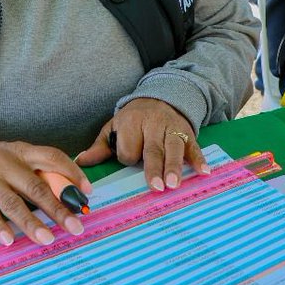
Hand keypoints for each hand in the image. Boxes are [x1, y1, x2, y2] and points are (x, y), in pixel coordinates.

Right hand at [0, 137, 91, 246]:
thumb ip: (35, 171)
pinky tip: (8, 239)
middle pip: (36, 185)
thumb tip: (67, 194)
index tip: (87, 193)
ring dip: (31, 222)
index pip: (52, 157)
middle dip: (58, 208)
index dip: (71, 174)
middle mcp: (6, 164)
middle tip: (75, 226)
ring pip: (13, 202)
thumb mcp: (12, 156)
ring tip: (47, 239)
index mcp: (21, 151)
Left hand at [75, 99, 207, 192]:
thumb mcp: (114, 128)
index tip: (130, 159)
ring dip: (175, 166)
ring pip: (173, 148)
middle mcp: (152, 123)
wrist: (161, 97)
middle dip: (154, 168)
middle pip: (152, 149)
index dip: (129, 156)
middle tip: (157, 187)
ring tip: (174, 183)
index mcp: (131, 121)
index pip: (129, 147)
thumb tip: (80, 162)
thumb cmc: (134, 119)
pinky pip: (193, 146)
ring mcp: (172, 127)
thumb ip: (100, 147)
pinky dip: (199, 158)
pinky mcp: (187, 132)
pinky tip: (204, 171)